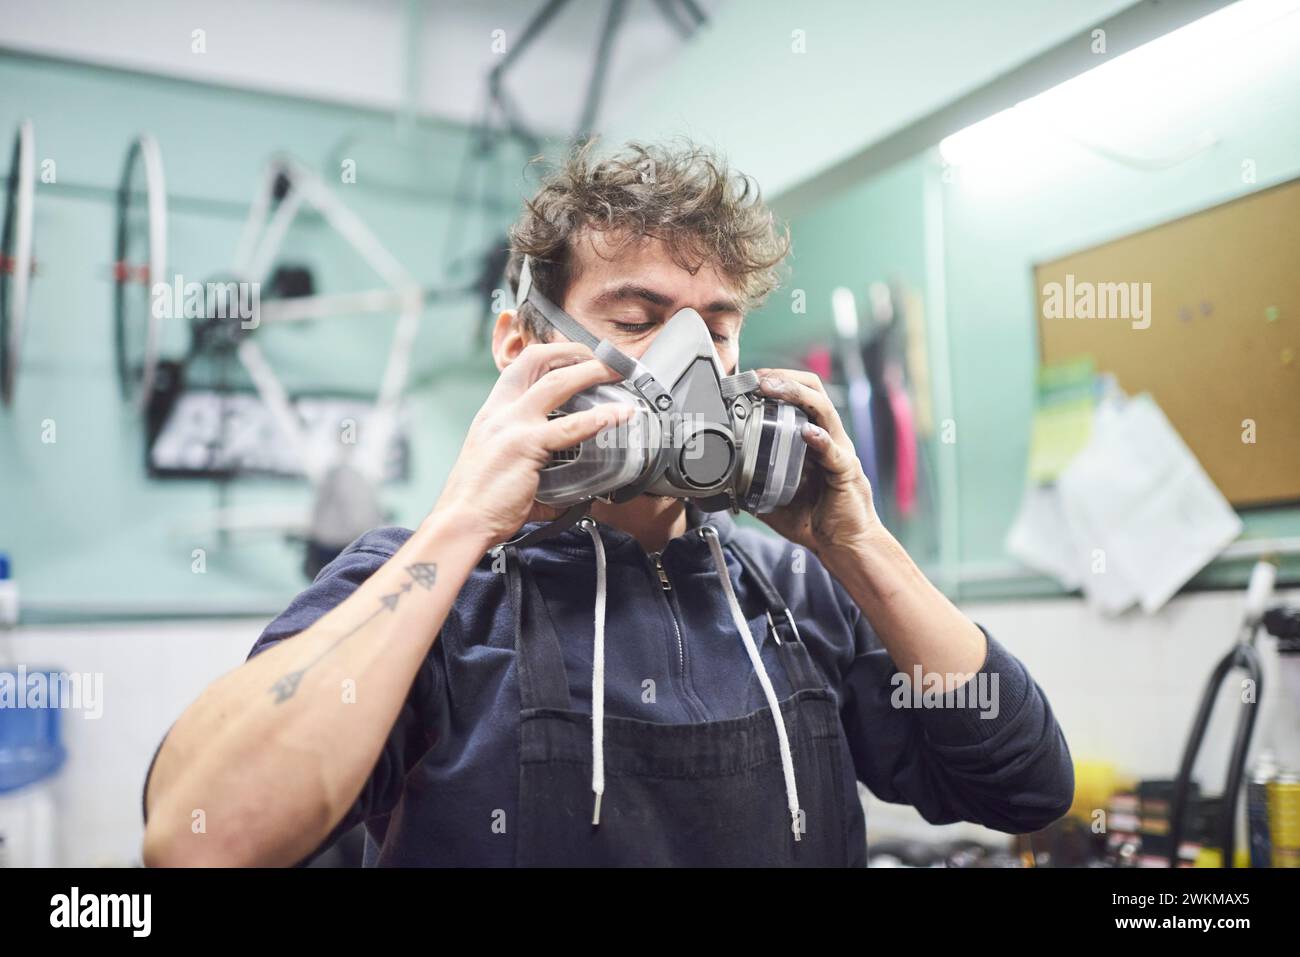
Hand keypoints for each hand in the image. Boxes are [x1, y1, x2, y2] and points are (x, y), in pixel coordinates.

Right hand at [431, 343, 632, 548]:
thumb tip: (577, 489)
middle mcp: (500, 411)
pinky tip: (618, 415)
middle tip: (606, 359)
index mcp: (493, 413)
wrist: (460, 523)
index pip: (521, 365)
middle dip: (576, 353)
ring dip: (592, 372)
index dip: (553, 353)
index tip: (580, 356)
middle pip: (538, 361)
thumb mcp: (503, 467)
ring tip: (618, 373)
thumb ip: (538, 467)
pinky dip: (598, 418)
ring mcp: (512, 425)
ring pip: (557, 383)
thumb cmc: (480, 502)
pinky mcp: (524, 446)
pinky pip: (569, 427)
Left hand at [753, 368, 880, 557]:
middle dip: (785, 378)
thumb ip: (753, 488)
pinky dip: (820, 439)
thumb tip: (722, 485)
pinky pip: (834, 451)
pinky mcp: (846, 472)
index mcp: (811, 441)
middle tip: (757, 377)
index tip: (747, 381)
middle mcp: (828, 438)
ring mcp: (839, 452)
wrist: (845, 546)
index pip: (798, 398)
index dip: (776, 383)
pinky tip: (807, 433)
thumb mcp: (774, 500)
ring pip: (824, 410)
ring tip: (774, 388)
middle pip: (813, 392)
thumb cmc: (816, 520)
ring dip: (797, 395)